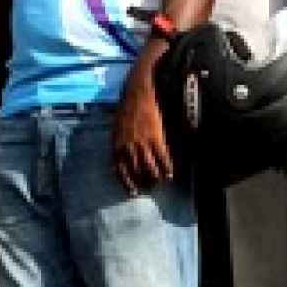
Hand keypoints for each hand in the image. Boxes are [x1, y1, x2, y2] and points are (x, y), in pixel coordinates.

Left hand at [112, 66, 173, 195]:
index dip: (126, 183)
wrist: (137, 95)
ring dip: (156, 178)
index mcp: (116, 146)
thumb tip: (119, 159)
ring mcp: (142, 143)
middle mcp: (128, 147)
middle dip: (142, 183)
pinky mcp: (155, 138)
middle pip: (136, 172)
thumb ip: (117, 145)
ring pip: (150, 168)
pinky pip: (162, 158)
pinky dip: (167, 167)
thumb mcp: (115, 129)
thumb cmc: (125, 111)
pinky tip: (171, 173)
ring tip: (161, 182)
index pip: (119, 170)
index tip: (132, 192)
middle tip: (149, 189)